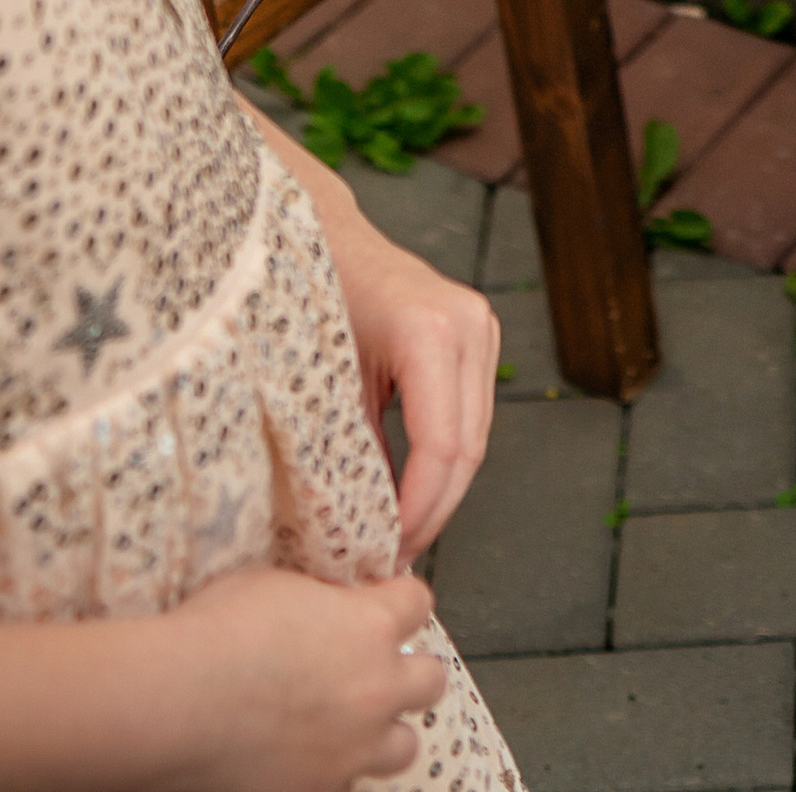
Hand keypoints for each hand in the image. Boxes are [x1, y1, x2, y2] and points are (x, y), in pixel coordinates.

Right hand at [160, 567, 445, 791]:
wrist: (176, 703)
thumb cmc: (216, 633)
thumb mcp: (275, 586)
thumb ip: (317, 600)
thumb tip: (322, 606)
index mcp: (369, 627)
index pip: (418, 602)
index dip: (400, 601)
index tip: (384, 603)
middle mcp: (375, 690)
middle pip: (430, 680)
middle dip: (410, 672)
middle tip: (377, 670)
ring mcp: (351, 749)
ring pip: (403, 748)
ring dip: (383, 734)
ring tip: (352, 726)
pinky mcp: (318, 791)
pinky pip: (344, 785)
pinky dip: (331, 770)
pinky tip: (304, 757)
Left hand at [326, 214, 502, 563]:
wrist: (326, 237)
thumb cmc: (314, 299)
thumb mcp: (324, 383)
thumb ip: (350, 453)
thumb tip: (361, 530)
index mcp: (432, 330)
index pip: (441, 445)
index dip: (417, 510)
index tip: (386, 553)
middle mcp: (470, 325)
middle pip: (468, 448)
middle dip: (432, 512)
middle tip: (392, 558)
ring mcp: (482, 327)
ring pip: (475, 437)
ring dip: (442, 494)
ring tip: (400, 538)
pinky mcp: (479, 339)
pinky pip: (469, 417)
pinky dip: (444, 462)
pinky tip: (412, 495)